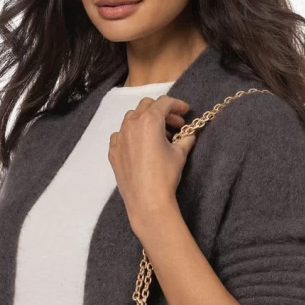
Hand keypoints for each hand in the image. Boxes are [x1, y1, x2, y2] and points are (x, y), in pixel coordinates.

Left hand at [107, 95, 194, 236]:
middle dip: (162, 111)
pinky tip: (140, 145)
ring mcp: (119, 137)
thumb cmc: (165, 176)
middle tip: (175, 124)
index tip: (185, 112)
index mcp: (150, 121)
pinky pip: (121, 134)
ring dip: (146, 120)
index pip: (164, 103)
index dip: (177, 104)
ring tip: (158, 135)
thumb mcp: (180, 154)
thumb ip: (186, 138)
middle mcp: (131, 124)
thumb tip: (190, 133)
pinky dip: (131, 134)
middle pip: (146, 106)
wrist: (147, 201)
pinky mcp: (113, 151)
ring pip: (131, 118)